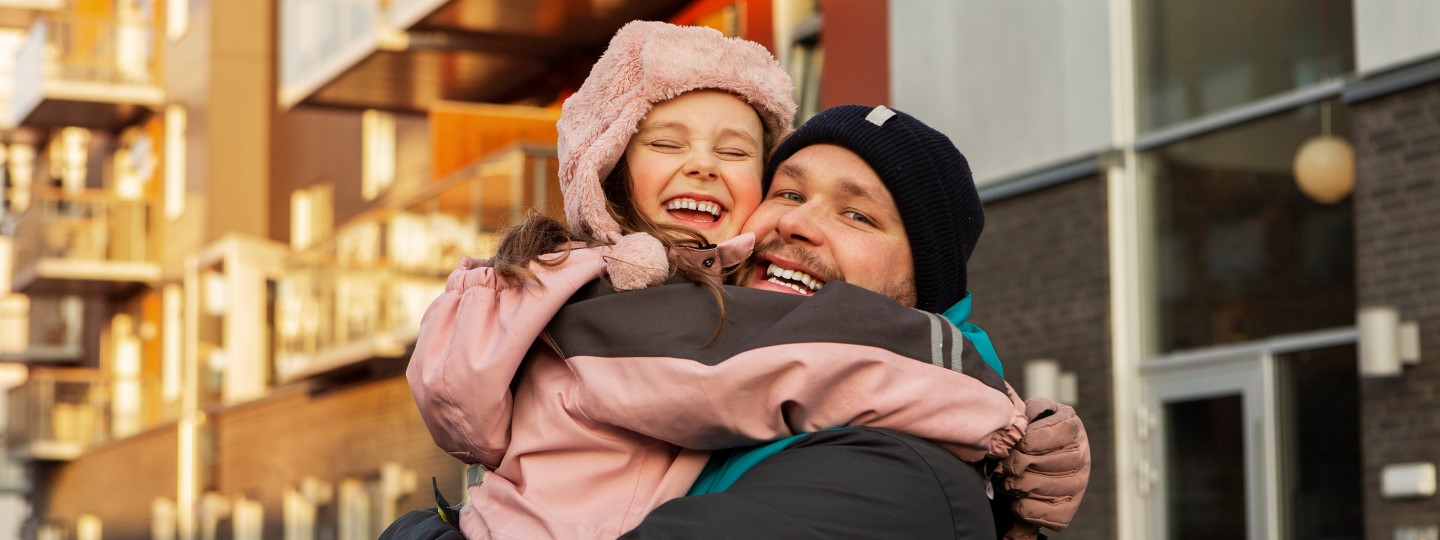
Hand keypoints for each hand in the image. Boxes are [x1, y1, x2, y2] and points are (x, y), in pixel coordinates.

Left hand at [997, 397, 1089, 538]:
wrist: (1036, 461)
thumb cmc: (1030, 432)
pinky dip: (1021, 506)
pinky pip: (1037, 512)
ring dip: (1014, 484)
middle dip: (1014, 463)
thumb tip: (1022, 416)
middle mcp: (1081, 457)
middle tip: (1006, 464)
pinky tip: (1019, 497)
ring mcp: (1077, 485)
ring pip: (1034, 487)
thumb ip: (1028, 409)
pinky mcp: (1067, 510)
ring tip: (1011, 478)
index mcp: (1071, 427)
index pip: (1045, 435)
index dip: (1024, 441)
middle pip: (1038, 463)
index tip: (1015, 444)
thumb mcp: (1030, 412)